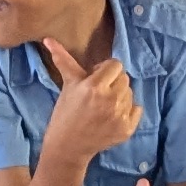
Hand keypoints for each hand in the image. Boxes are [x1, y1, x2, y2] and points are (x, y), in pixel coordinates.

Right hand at [39, 41, 144, 164]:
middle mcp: (110, 100)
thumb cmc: (65, 112)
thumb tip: (48, 38)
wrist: (67, 146)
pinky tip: (112, 116)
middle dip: (113, 82)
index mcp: (95, 86)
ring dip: (120, 96)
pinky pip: (137, 109)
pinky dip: (127, 111)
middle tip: (99, 93)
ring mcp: (120, 116)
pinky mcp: (127, 129)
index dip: (105, 70)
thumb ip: (63, 59)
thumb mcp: (67, 84)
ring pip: (130, 93)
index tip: (95, 79)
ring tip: (104, 105)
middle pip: (124, 78)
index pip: (116, 65)